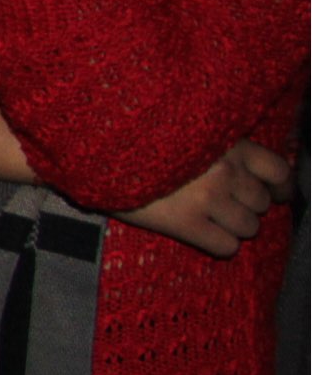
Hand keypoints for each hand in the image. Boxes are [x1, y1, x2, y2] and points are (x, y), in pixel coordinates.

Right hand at [115, 141, 296, 258]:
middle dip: (248, 206)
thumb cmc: (136, 136)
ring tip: (212, 221)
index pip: (278, 171)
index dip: (278, 187)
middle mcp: (225, 171)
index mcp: (228, 144)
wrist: (96, 150)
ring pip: (249, 227)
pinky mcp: (186, 223)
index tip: (273, 193)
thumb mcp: (182, 128)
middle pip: (262, 203)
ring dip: (235, 227)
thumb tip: (242, 166)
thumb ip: (215, 144)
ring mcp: (208, 198)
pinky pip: (226, 246)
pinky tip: (203, 235)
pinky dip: (220, 244)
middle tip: (226, 205)